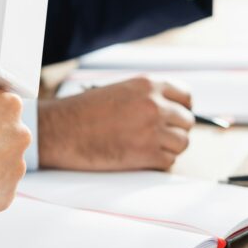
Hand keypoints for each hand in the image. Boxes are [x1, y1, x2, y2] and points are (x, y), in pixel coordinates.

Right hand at [37, 77, 194, 170]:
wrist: (61, 130)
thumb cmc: (83, 112)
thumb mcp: (119, 90)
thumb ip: (146, 97)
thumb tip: (171, 111)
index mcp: (147, 85)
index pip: (185, 96)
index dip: (182, 109)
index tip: (175, 117)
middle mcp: (154, 104)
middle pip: (186, 122)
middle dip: (174, 130)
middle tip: (157, 136)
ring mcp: (153, 129)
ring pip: (182, 143)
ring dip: (168, 148)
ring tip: (146, 147)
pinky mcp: (147, 154)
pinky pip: (168, 161)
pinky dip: (157, 162)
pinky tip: (139, 157)